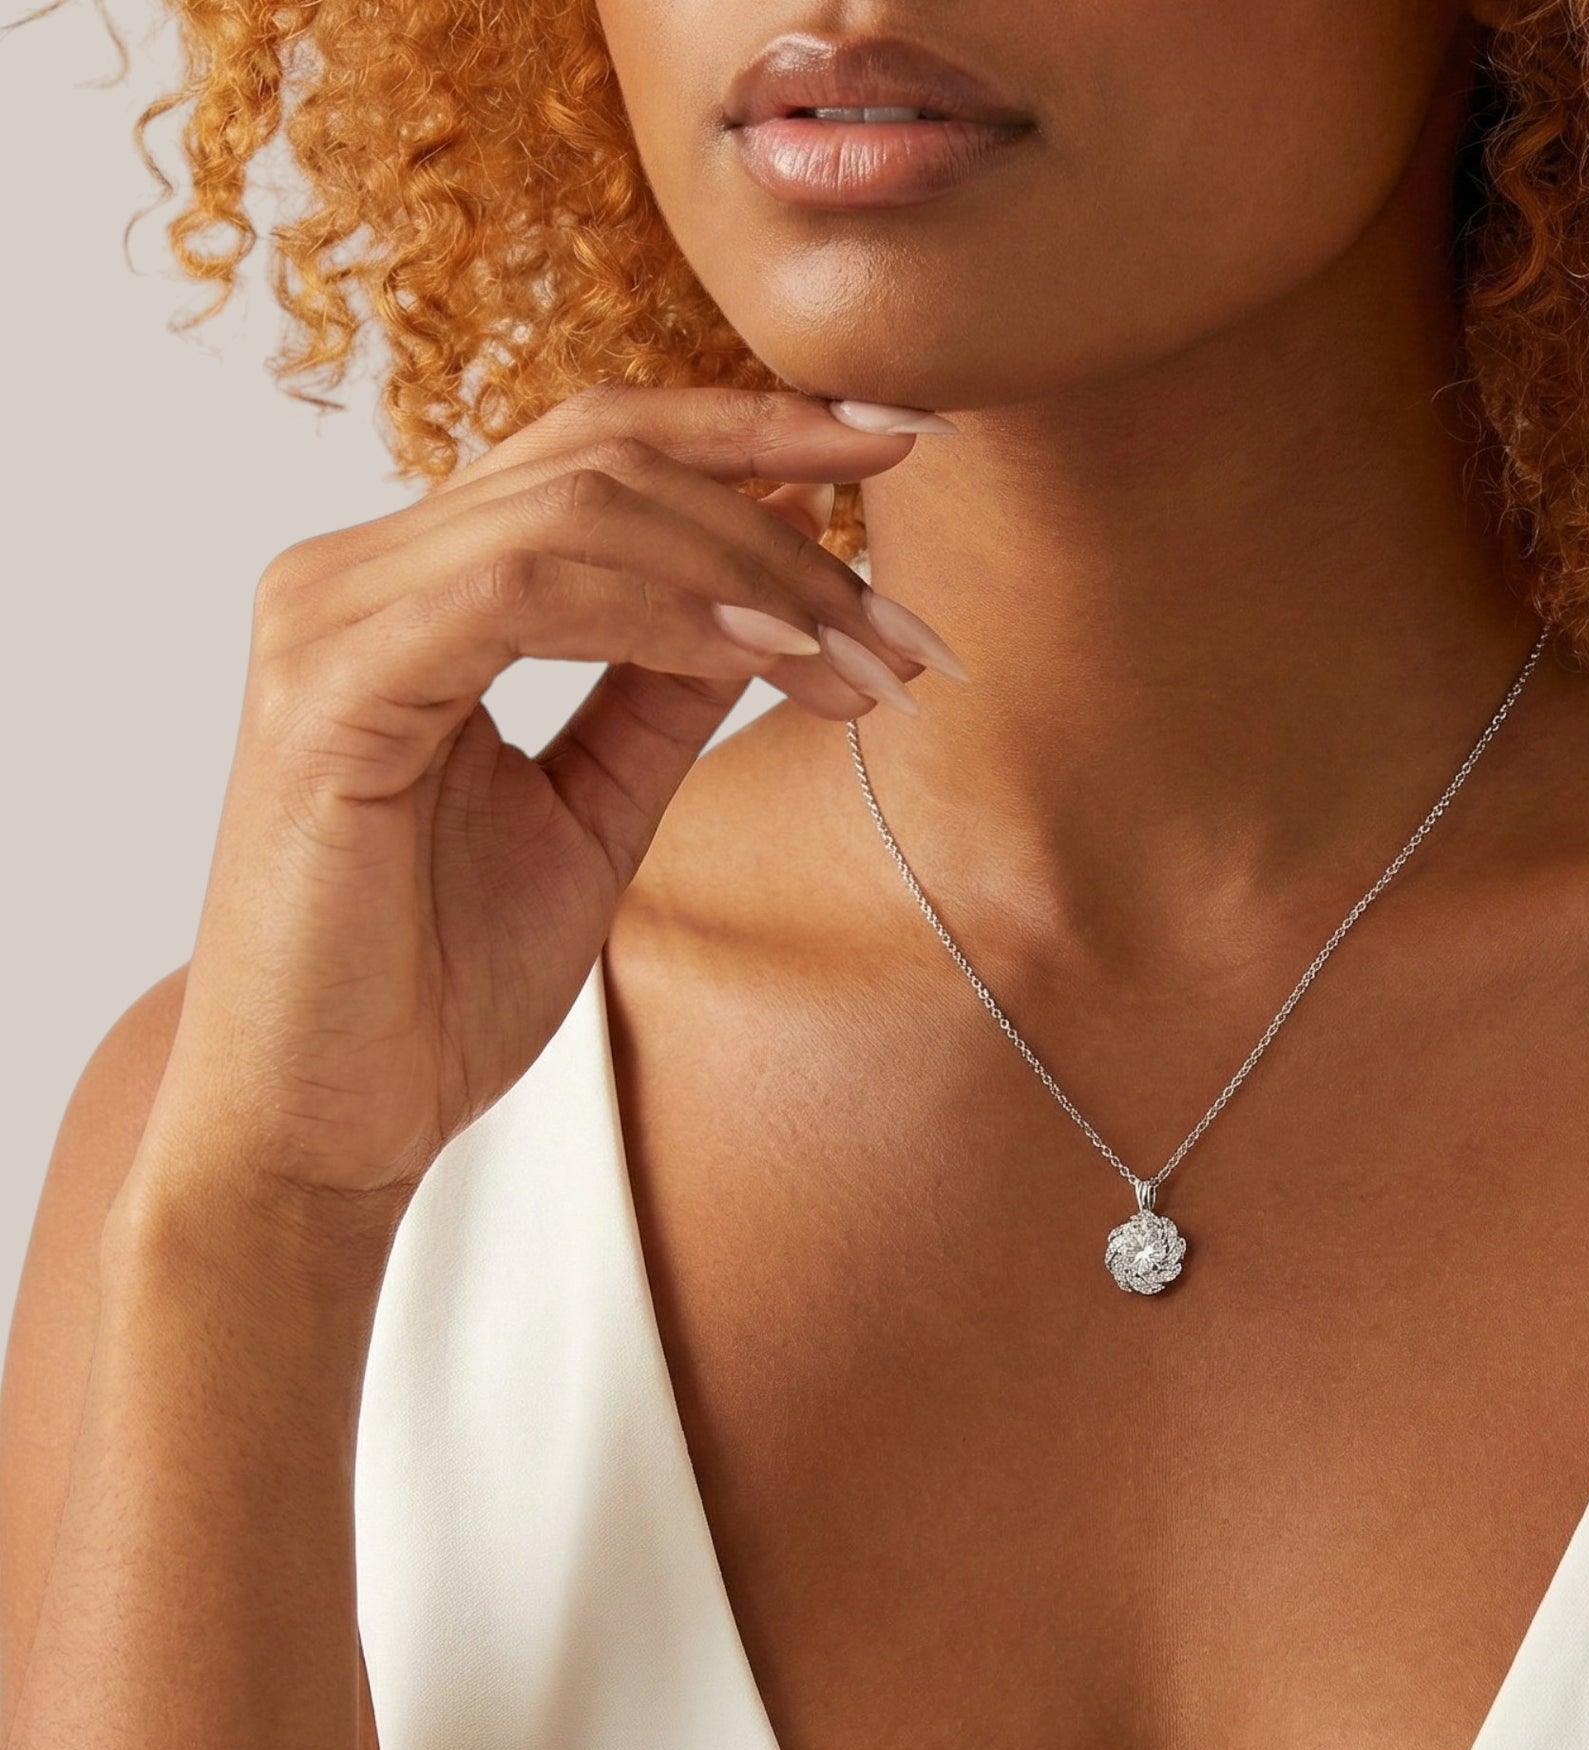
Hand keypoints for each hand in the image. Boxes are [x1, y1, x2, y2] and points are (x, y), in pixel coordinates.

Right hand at [119, 383, 949, 1237]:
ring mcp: (332, 621)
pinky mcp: (327, 694)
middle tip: (905, 626)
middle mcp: (360, 574)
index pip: (598, 449)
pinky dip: (662, 610)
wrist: (325, 1124)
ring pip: (577, 507)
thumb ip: (663, 688)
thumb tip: (775, 580)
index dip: (753, 429)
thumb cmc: (439, 979)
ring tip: (861, 662)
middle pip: (603, 454)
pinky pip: (519, 593)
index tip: (898, 445)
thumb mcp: (596, 810)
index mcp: (417, 590)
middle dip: (784, 517)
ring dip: (752, 574)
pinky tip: (764, 652)